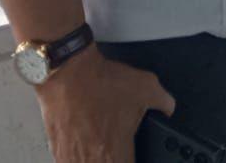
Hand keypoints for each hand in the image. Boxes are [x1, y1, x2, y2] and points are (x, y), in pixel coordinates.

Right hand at [37, 47, 173, 161]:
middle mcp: (90, 160)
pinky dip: (77, 156)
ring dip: (95, 159)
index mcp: (115, 153)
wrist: (69, 72)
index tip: (134, 157)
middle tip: (119, 152)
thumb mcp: (147, 87)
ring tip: (102, 149)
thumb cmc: (102, 82)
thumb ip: (164, 102)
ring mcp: (70, 156)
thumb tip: (169, 108)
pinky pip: (67, 161)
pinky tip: (84, 147)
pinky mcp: (56, 148)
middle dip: (115, 160)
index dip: (133, 161)